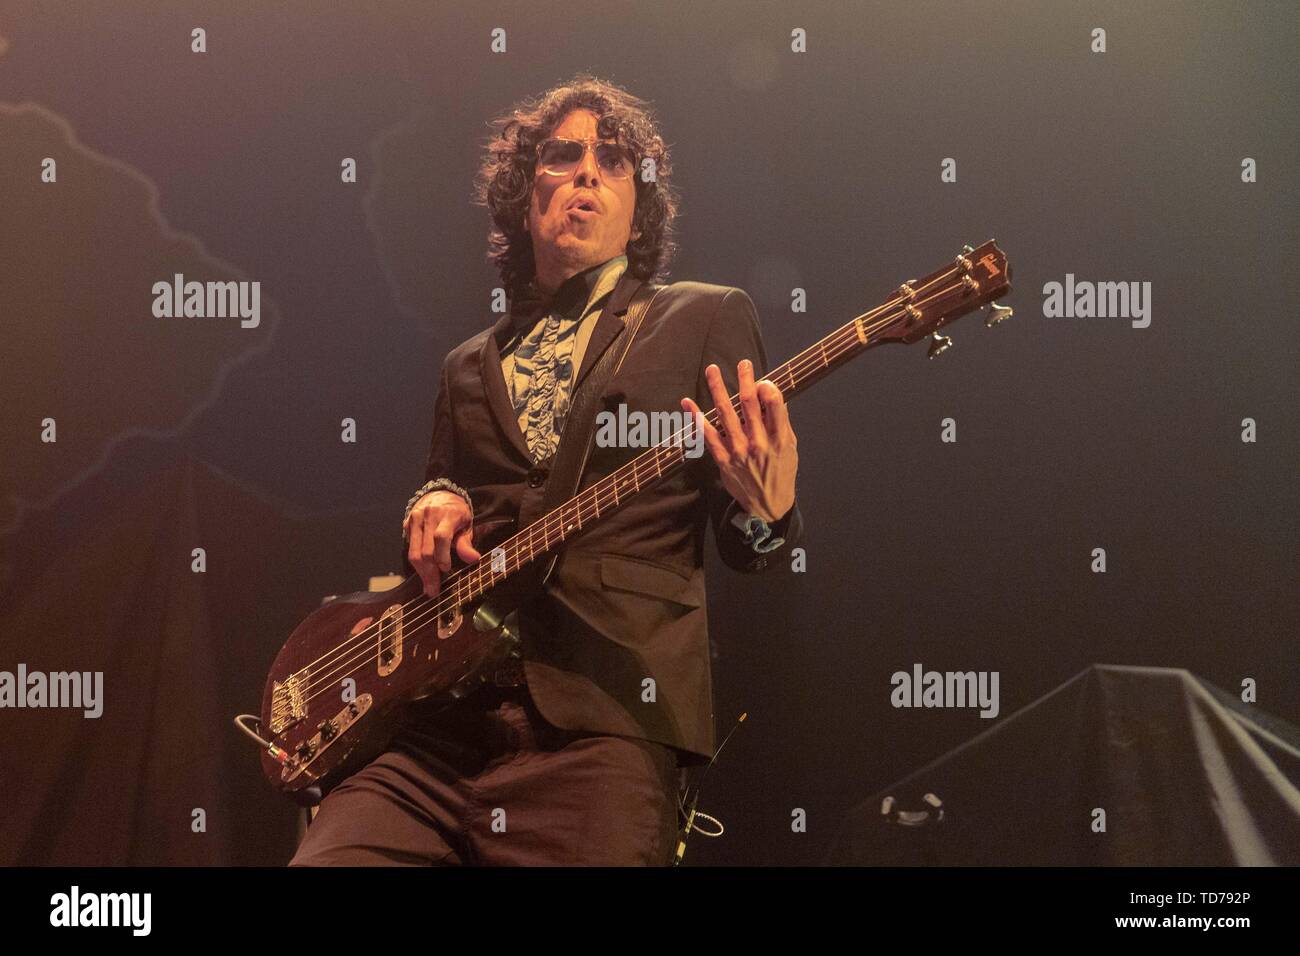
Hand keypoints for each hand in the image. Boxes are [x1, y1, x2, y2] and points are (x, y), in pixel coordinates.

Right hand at [404, 491, 480, 597]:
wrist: (440, 494)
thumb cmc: (456, 514)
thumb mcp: (466, 525)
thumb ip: (466, 543)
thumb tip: (474, 559)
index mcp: (447, 514)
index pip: (441, 537)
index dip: (442, 556)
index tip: (446, 570)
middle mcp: (428, 515)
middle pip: (425, 549)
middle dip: (430, 572)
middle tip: (434, 590)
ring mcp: (415, 519)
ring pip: (414, 552)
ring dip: (421, 572)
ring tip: (428, 586)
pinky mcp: (407, 524)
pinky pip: (409, 547)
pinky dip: (416, 563)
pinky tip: (423, 573)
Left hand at [681, 359, 797, 522]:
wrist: (768, 506)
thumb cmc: (781, 472)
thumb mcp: (791, 447)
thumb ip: (780, 422)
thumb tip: (771, 396)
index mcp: (779, 438)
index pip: (774, 403)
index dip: (767, 387)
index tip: (762, 381)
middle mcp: (759, 443)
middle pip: (749, 404)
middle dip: (744, 380)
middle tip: (742, 363)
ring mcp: (739, 451)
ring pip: (725, 414)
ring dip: (717, 389)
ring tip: (712, 370)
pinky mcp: (723, 460)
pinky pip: (707, 436)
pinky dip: (696, 418)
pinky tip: (688, 403)